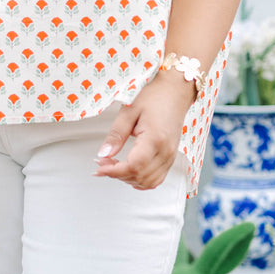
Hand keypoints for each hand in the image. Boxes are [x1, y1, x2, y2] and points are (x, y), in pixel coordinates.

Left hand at [94, 73, 194, 189]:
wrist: (175, 91)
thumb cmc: (154, 96)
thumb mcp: (129, 110)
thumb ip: (116, 134)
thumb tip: (103, 154)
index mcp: (155, 139)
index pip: (133, 166)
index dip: (114, 171)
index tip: (99, 167)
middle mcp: (165, 151)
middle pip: (140, 177)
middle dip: (117, 174)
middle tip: (103, 163)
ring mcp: (170, 156)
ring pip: (148, 182)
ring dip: (129, 179)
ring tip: (114, 165)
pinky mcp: (171, 157)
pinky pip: (157, 179)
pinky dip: (141, 180)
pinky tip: (130, 170)